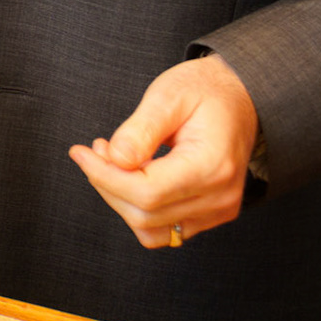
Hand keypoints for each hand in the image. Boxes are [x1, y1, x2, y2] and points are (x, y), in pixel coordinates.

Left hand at [68, 54, 258, 249]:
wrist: (239, 97)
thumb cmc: (204, 91)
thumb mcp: (168, 96)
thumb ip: (140, 130)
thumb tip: (115, 160)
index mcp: (212, 165)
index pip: (146, 192)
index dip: (104, 176)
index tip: (81, 152)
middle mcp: (220, 196)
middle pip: (144, 214)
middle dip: (107, 184)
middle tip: (97, 149)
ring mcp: (218, 211)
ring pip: (151, 229)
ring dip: (120, 199)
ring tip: (113, 160)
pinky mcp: (211, 215)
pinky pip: (164, 229)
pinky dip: (138, 208)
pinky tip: (131, 176)